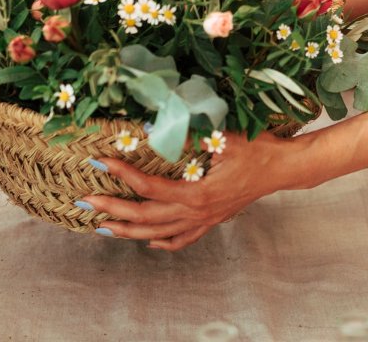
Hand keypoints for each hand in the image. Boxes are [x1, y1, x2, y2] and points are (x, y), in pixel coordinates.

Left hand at [82, 130, 293, 250]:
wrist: (283, 168)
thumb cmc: (257, 148)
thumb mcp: (225, 136)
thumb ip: (190, 134)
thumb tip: (155, 124)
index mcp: (197, 193)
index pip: (150, 186)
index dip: (123, 175)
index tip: (100, 163)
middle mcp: (197, 212)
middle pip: (145, 218)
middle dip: (112, 210)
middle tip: (85, 201)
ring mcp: (204, 220)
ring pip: (158, 234)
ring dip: (127, 232)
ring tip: (102, 227)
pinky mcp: (212, 221)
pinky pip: (182, 240)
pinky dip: (161, 243)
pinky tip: (148, 243)